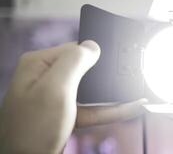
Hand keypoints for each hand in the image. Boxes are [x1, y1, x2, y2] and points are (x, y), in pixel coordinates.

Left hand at [0, 41, 146, 152]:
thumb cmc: (32, 130)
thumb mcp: (55, 88)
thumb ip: (75, 62)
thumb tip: (94, 45)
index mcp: (38, 64)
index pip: (74, 49)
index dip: (94, 56)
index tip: (116, 60)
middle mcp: (45, 78)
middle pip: (85, 70)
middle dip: (106, 76)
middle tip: (129, 77)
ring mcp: (55, 97)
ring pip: (91, 90)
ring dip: (112, 94)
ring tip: (136, 95)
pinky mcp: (64, 114)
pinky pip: (91, 108)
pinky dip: (110, 110)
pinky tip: (130, 108)